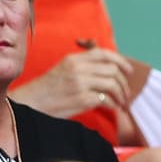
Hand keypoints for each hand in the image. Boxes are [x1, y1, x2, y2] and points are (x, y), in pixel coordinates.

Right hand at [9, 43, 131, 118]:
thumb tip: (102, 60)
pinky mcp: (82, 99)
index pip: (103, 53)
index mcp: (73, 59)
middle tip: (126, 93)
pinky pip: (106, 100)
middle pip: (112, 69)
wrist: (32, 104)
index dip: (121, 61)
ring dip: (121, 95)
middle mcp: (77, 68)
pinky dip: (113, 105)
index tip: (129, 71)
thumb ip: (82, 64)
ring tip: (122, 103)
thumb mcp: (63, 69)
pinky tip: (113, 108)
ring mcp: (80, 84)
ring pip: (112, 84)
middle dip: (124, 82)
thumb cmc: (48, 89)